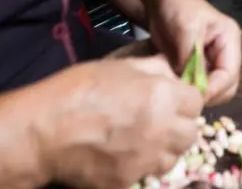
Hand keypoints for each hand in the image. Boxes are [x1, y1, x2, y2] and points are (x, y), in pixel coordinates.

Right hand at [30, 55, 203, 188]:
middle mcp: (162, 131)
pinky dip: (138, 167)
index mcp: (163, 97)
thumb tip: (171, 73)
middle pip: (190, 133)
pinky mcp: (128, 182)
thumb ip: (152, 69)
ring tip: (140, 140)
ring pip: (172, 158)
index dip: (184, 99)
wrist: (45, 130)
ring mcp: (146, 160)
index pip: (196, 102)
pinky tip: (120, 156)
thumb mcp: (119, 66)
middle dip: (179, 126)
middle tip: (158, 120)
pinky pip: (145, 175)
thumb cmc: (78, 89)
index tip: (171, 98)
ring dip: (164, 149)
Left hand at [144, 0, 241, 106]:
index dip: (212, 89)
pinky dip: (189, 91)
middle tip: (184, 98)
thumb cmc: (175, 6)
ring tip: (177, 93)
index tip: (191, 97)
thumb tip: (194, 88)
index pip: (229, 74)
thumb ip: (192, 58)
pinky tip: (174, 88)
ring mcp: (211, 60)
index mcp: (229, 39)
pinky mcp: (196, 66)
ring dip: (197, 94)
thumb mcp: (186, 29)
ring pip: (213, 89)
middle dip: (208, 94)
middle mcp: (225, 52)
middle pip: (226, 86)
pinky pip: (198, 86)